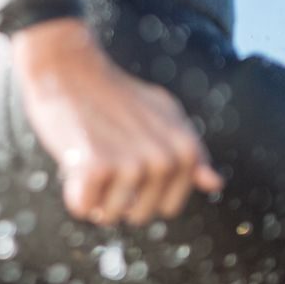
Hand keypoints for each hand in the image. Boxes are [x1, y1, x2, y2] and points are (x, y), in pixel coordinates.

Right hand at [12, 18, 222, 226]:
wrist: (68, 68)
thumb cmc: (114, 95)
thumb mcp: (162, 115)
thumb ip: (191, 151)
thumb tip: (216, 184)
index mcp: (185, 149)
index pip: (169, 206)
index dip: (144, 192)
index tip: (128, 161)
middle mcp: (165, 160)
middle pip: (139, 214)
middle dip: (119, 196)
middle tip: (105, 157)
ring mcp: (131, 164)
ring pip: (110, 215)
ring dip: (94, 194)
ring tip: (89, 157)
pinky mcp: (96, 167)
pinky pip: (83, 208)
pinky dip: (73, 192)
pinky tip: (74, 162)